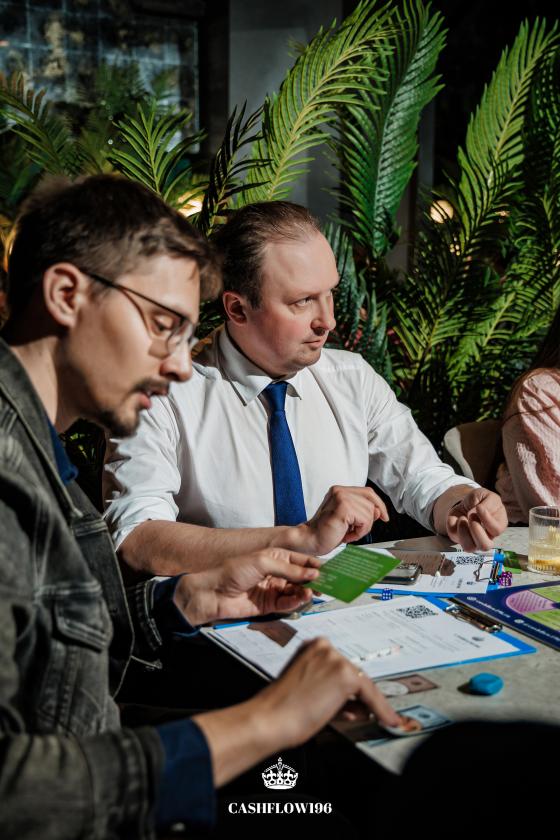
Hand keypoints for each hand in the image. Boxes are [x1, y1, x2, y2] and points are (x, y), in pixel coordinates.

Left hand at [174, 548, 319, 624]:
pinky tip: (303, 598)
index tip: (330, 570)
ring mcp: (273, 589)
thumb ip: (289, 569)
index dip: (314, 565)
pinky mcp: (269, 605)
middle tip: (329, 584)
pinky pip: (288, 603)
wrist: (213, 593)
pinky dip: (296, 601)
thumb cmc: (233, 571)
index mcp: (275, 557)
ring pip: (296, 591)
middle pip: (301, 577)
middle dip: (314, 580)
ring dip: (306, 591)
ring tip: (314, 592)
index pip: (300, 560)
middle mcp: (276, 573)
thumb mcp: (263, 562)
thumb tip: (312, 574)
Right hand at [254, 638, 402, 747]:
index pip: (341, 668)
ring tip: (354, 720)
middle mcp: (325, 647)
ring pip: (362, 686)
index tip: (366, 700)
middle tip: (361, 715)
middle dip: (357, 698)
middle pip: (353, 674)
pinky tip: (389, 719)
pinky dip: (382, 709)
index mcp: (312, 646)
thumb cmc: (282, 709)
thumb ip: (334, 693)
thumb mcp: (310, 691)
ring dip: (364, 705)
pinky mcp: (345, 675)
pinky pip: (371, 696)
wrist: (271, 718)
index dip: (354, 689)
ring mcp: (336, 659)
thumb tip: (362, 706)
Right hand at [298, 485, 388, 554]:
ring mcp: (341, 497)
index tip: (384, 517)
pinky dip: (359, 532)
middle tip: (353, 531)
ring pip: (370, 513)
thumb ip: (362, 511)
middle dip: (368, 521)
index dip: (379, 504)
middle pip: (371, 502)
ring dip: (362, 528)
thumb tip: (379, 511)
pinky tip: (346, 535)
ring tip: (347, 533)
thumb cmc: (326, 532)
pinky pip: (365, 520)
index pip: (368, 492)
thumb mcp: (349, 520)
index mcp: (340, 491)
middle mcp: (340, 491)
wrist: (309, 540)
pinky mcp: (343, 507)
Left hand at [445, 488, 506, 550]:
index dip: (487, 519)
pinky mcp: (458, 538)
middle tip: (471, 516)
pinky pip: (454, 537)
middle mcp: (487, 537)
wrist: (466, 502)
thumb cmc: (481, 501)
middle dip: (476, 530)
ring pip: (469, 547)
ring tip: (463, 518)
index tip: (479, 507)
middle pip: (485, 546)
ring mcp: (473, 540)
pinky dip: (453, 525)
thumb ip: (488, 503)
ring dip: (464, 531)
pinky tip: (458, 518)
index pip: (496, 530)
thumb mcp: (487, 495)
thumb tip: (478, 512)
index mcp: (498, 526)